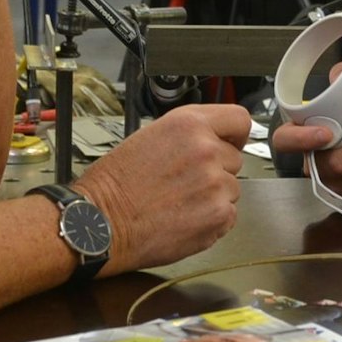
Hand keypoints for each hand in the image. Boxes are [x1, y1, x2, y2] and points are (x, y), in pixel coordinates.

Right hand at [75, 104, 250, 274]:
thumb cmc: (116, 184)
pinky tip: (184, 218)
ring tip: (180, 202)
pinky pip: (229, 215)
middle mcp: (206, 150)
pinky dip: (212, 220)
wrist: (102, 222)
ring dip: (213, 196)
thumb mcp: (150, 137)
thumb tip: (213, 140)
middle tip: (186, 182)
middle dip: (216, 170)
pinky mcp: (219, 215)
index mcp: (189, 124)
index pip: (239, 120)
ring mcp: (216, 183)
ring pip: (231, 189)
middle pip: (234, 158)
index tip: (230, 143)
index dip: (234, 135)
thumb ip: (188, 135)